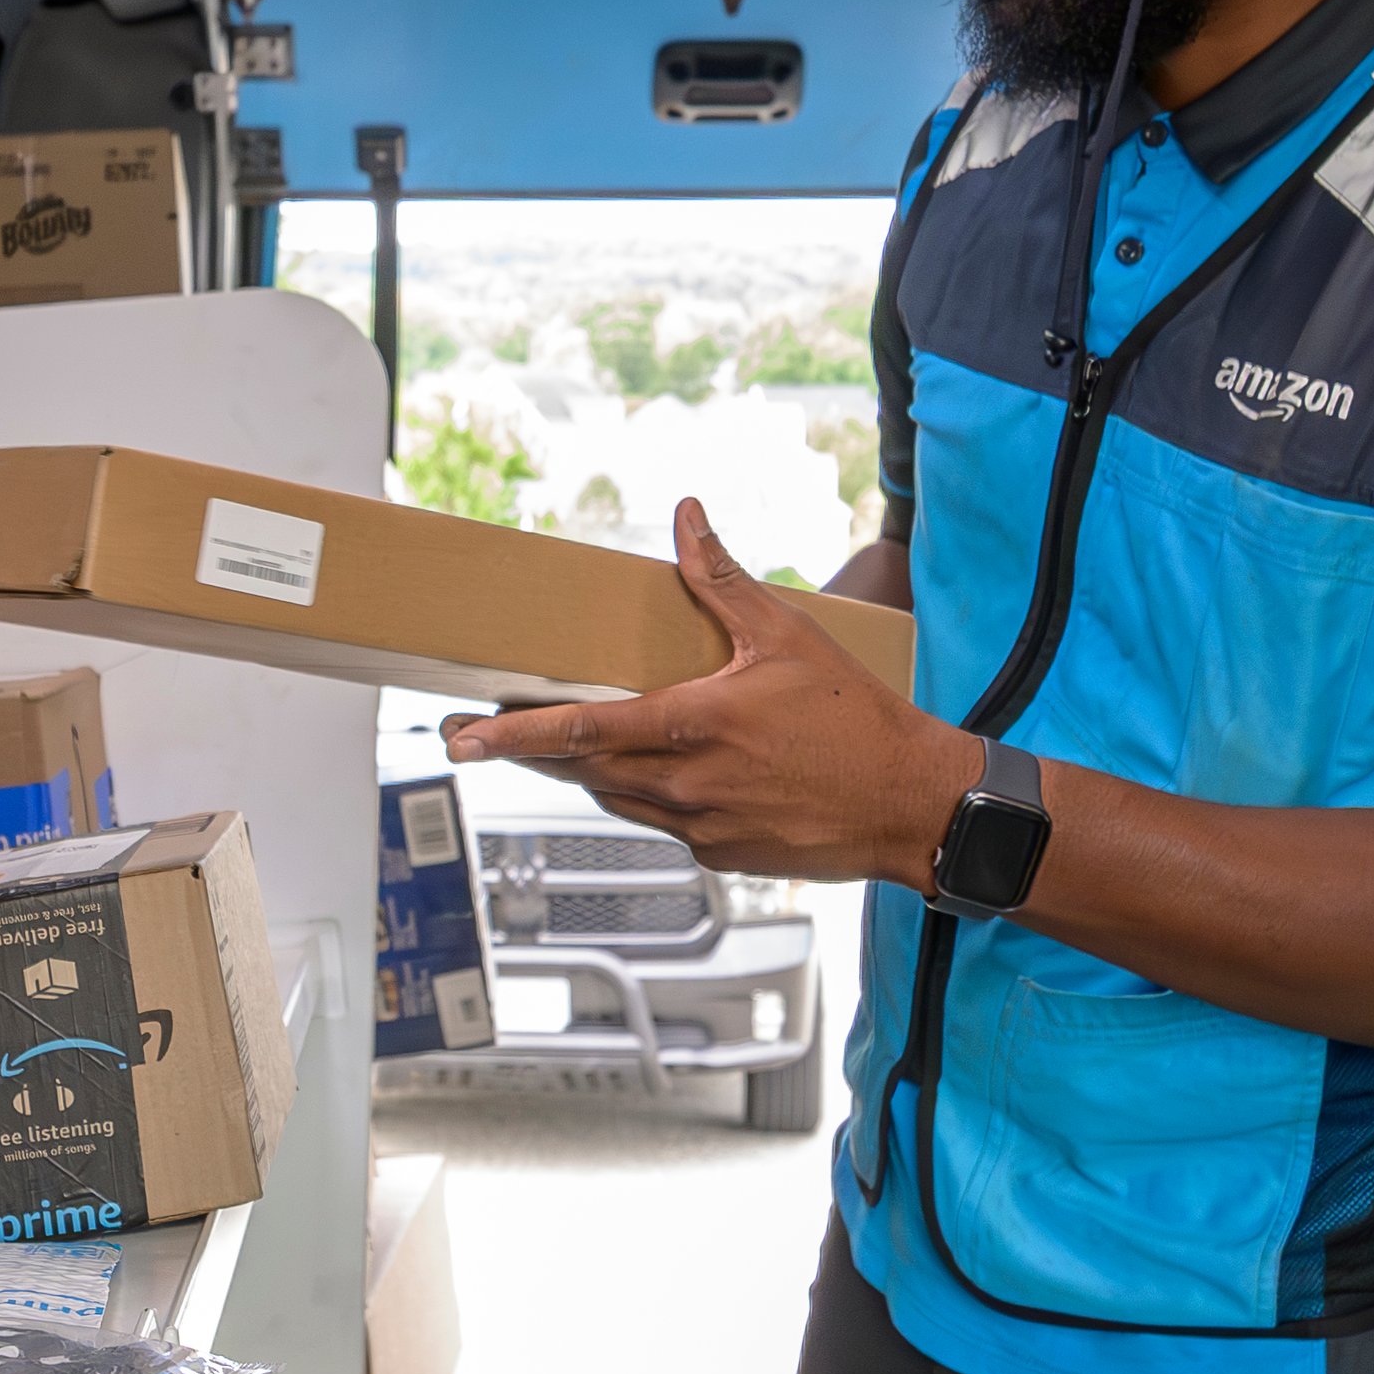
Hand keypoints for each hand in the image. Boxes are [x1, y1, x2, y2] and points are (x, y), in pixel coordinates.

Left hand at [441, 499, 979, 886]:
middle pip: (581, 770)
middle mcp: (684, 786)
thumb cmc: (857, 721)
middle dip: (530, 751)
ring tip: (564, 746)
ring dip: (586, 772)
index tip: (462, 736)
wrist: (911, 805)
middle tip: (484, 732)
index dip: (511, 734)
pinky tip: (659, 772)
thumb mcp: (787, 634)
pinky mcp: (719, 855)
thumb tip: (686, 518)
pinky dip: (645, 795)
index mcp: (691, 726)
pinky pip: (660, 822)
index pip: (578, 730)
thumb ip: (722, 578)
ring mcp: (699, 828)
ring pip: (616, 799)